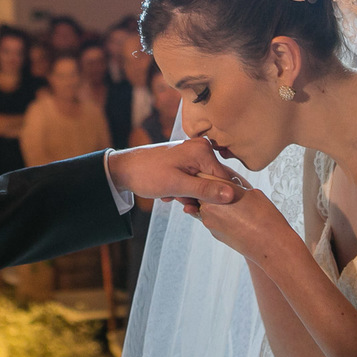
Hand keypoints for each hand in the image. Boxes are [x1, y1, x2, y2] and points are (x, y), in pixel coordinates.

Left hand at [108, 138, 240, 205]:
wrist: (124, 169)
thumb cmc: (147, 174)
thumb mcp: (177, 186)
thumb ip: (205, 191)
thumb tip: (232, 196)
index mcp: (203, 151)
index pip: (226, 180)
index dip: (216, 198)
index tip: (200, 207)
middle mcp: (202, 148)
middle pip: (215, 182)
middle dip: (198, 196)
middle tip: (179, 200)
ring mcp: (194, 154)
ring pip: (203, 185)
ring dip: (189, 195)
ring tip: (171, 195)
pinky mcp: (187, 161)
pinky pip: (195, 181)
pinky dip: (184, 190)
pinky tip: (169, 192)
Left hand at [194, 185, 296, 265]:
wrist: (270, 245)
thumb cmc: (264, 216)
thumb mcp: (250, 192)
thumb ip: (234, 187)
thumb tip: (229, 188)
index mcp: (214, 194)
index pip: (204, 178)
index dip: (213, 177)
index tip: (222, 178)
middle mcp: (207, 208)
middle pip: (204, 194)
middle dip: (213, 192)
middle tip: (230, 191)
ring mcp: (210, 224)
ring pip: (209, 208)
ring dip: (218, 205)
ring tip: (237, 207)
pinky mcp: (215, 235)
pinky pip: (215, 221)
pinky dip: (223, 218)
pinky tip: (238, 219)